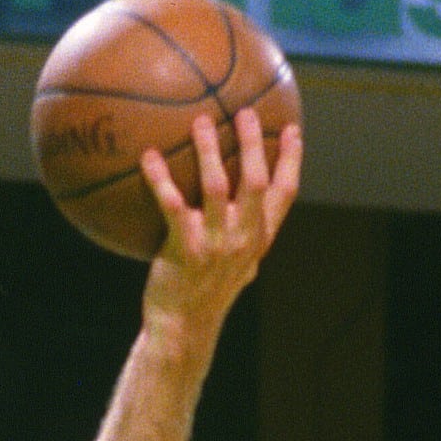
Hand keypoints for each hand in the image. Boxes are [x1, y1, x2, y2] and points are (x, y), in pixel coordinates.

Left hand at [139, 109, 301, 333]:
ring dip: (209, 150)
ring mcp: (215, 243)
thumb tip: (239, 209)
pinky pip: (172, 204)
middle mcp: (243, 238)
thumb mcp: (236, 266)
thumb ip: (243, 236)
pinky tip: (148, 157)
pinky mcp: (184, 248)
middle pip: (255, 180)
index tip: (292, 129)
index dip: (291, 160)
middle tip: (245, 113)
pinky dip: (160, 178)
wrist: (183, 327)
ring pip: (216, 185)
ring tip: (200, 122)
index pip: (285, 193)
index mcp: (259, 238)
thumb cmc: (205, 293)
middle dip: (252, 143)